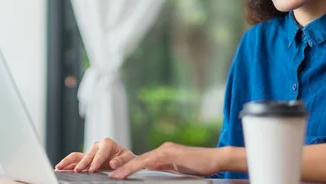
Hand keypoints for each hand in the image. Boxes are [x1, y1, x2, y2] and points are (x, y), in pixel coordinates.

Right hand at [55, 137, 134, 172]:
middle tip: (78, 171)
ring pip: (77, 156)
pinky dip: (67, 164)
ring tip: (59, 167)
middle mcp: (97, 146)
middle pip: (87, 154)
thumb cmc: (126, 158)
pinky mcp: (86, 159)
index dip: (96, 161)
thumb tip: (113, 163)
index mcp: (107, 143)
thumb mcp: (127, 158)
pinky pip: (75, 161)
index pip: (100, 152)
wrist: (124, 159)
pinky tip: (60, 169)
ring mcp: (90, 152)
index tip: (92, 169)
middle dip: (82, 163)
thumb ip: (121, 160)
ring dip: (68, 162)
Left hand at [109, 142, 226, 178]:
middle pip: (138, 160)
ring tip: (115, 174)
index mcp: (163, 154)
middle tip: (109, 174)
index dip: (128, 168)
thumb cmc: (200, 167)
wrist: (215, 159)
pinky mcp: (171, 154)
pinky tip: (132, 170)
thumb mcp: (178, 169)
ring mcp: (167, 151)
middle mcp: (163, 150)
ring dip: (127, 168)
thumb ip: (165, 168)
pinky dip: (140, 165)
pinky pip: (152, 160)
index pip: (142, 162)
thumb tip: (153, 171)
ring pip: (142, 160)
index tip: (116, 174)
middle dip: (123, 167)